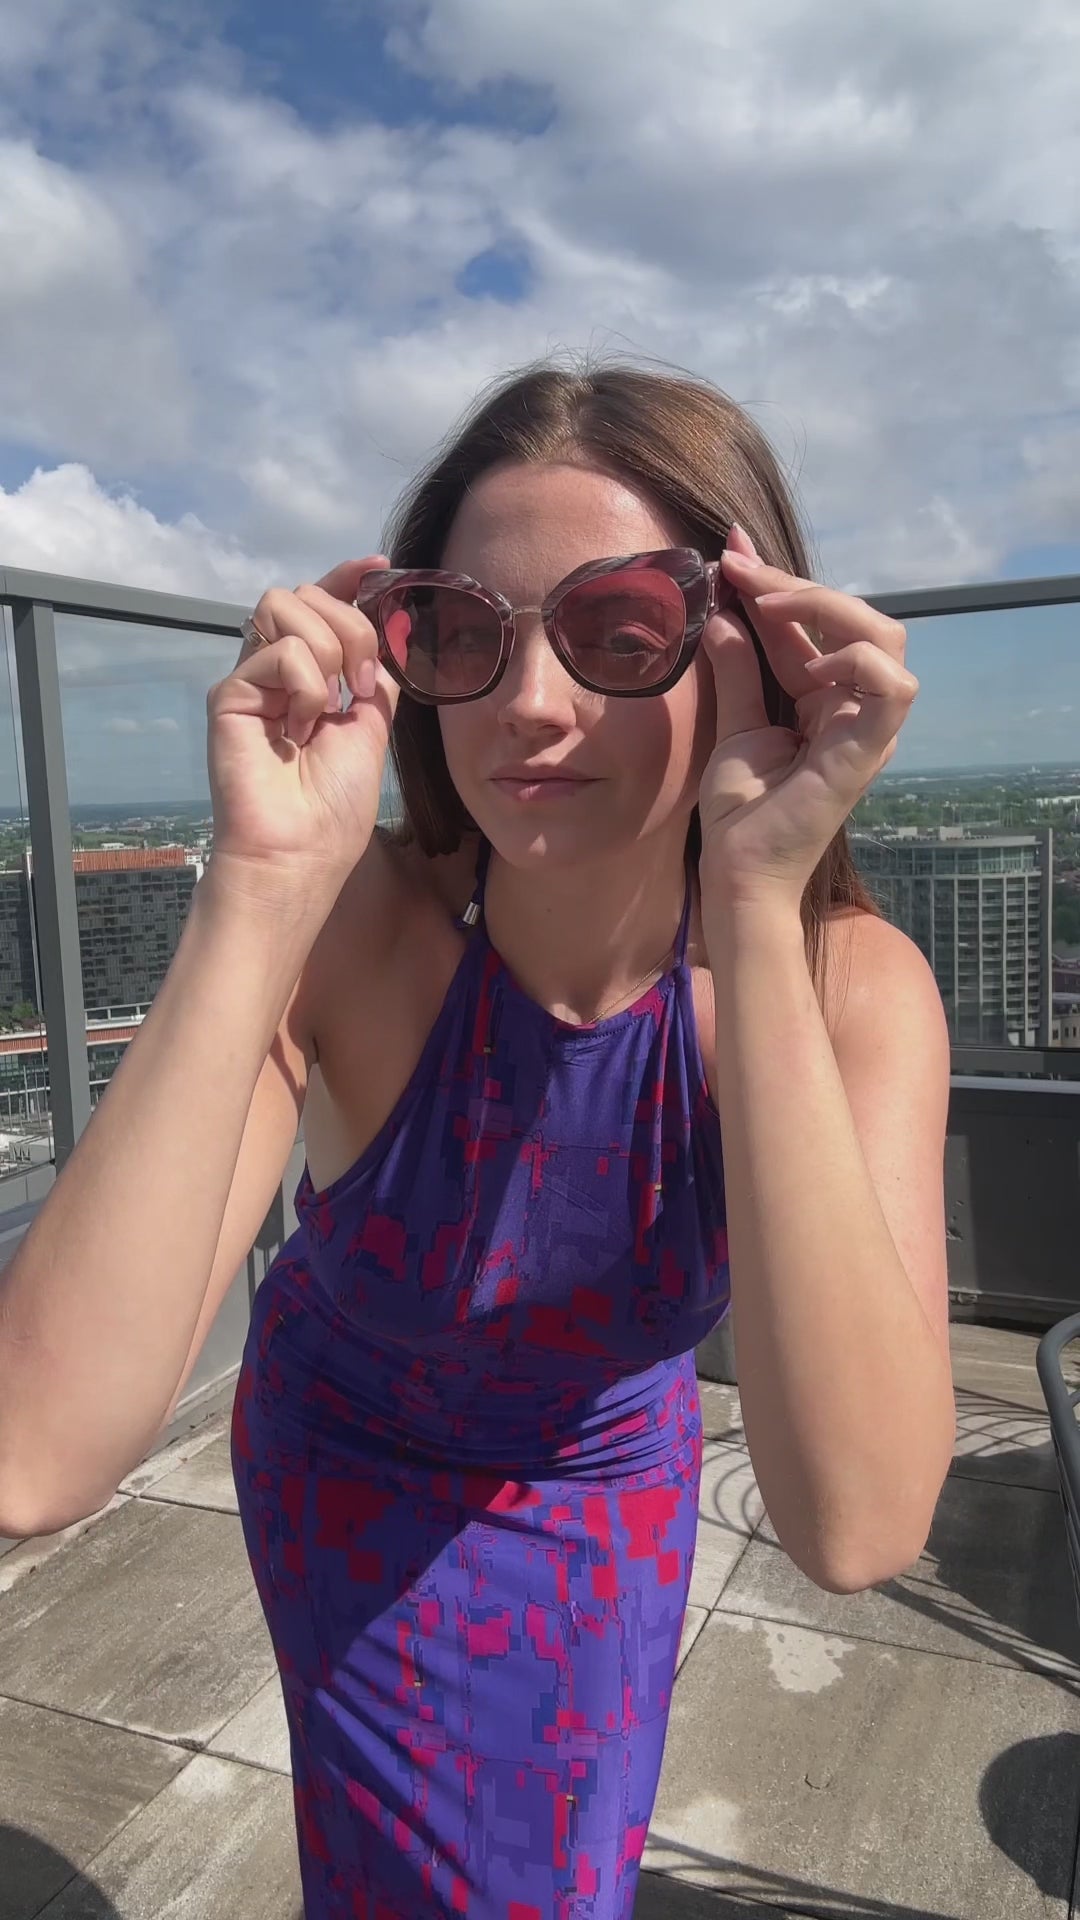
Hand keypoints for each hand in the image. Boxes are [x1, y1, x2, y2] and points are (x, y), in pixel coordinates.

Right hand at [206, 556, 397, 900]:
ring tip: (330, 703)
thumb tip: (385, 635)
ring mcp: (251, 681)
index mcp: (310, 677)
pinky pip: (279, 652)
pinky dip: (306, 683)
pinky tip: (301, 725)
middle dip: (350, 625)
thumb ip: (374, 678)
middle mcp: (276, 672)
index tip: (380, 567)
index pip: (322, 606)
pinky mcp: (230, 696)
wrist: (302, 851)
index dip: (347, 579)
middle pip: (305, 594)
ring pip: (284, 603)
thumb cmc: (334, 807)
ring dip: (326, 647)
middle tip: (360, 684)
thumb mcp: (373, 728)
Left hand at [697, 523, 917, 910]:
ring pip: (885, 639)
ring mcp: (866, 730)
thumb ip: (736, 668)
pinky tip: (810, 663)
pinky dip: (857, 660)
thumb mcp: (733, 723)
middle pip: (858, 620)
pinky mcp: (866, 752)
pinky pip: (893, 688)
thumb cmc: (739, 814)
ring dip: (829, 608)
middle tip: (739, 570)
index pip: (813, 627)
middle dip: (797, 586)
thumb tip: (723, 611)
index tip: (728, 555)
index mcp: (826, 701)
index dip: (776, 585)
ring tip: (770, 605)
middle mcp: (854, 710)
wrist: (739, 874)